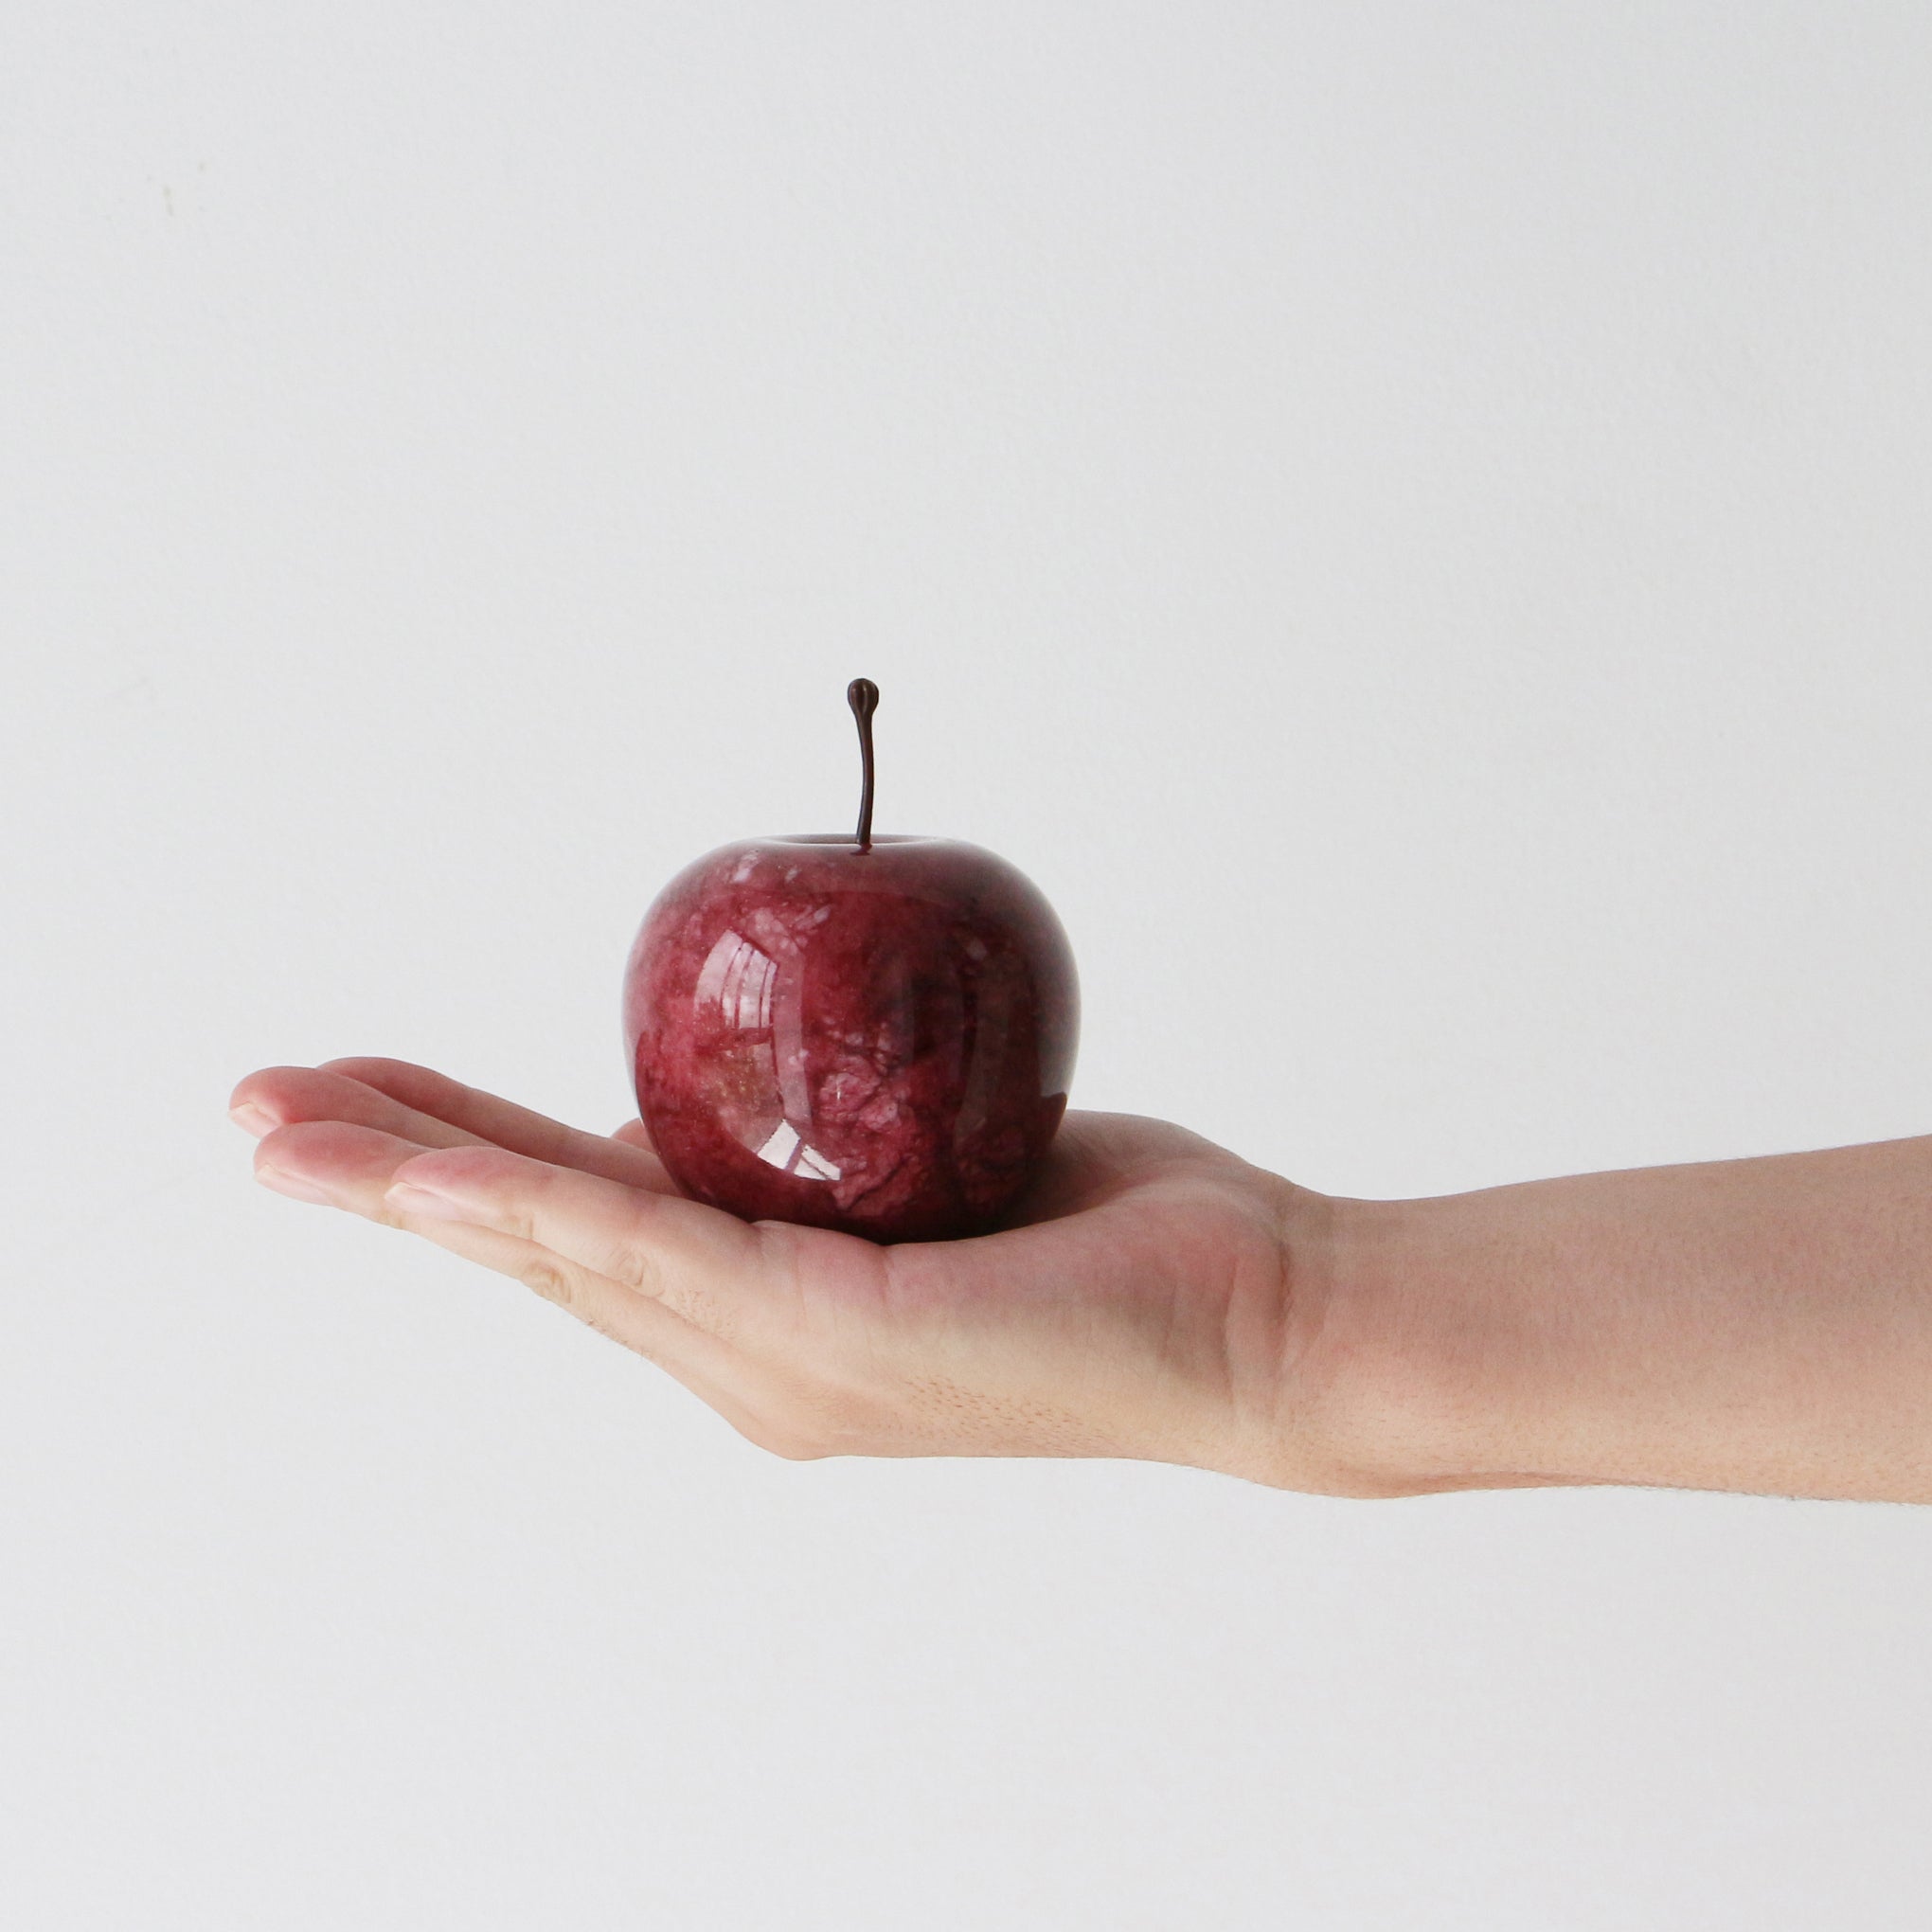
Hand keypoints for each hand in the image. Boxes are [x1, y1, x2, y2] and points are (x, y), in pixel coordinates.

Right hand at [228, 1059, 1371, 1490]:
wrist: (1252, 1317)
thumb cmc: (1112, 1233)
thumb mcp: (932, 1163)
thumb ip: (834, 1141)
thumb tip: (782, 1064)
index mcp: (767, 1310)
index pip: (581, 1228)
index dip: (459, 1164)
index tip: (366, 1102)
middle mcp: (751, 1357)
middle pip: (532, 1251)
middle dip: (386, 1174)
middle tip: (255, 1109)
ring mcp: (784, 1364)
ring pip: (560, 1259)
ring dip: (415, 1188)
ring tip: (291, 1130)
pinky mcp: (838, 1344)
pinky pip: (658, 1261)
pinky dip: (535, 1213)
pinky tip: (440, 1178)